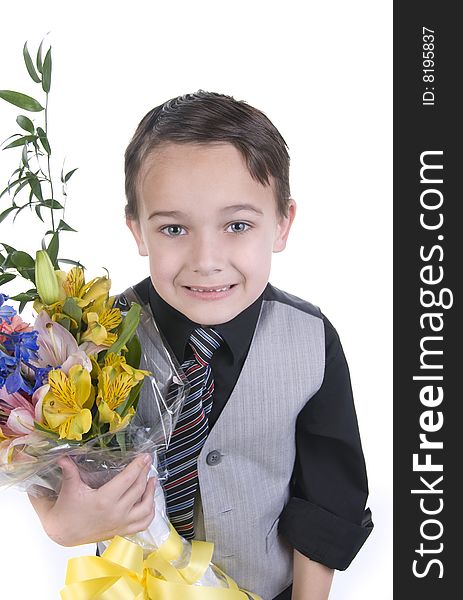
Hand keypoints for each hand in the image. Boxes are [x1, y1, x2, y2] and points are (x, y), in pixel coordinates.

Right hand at [28, 453, 155, 546]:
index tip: (144, 456)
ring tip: (152, 480)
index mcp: (104, 500)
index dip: (138, 465)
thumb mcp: (70, 488)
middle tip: (146, 462)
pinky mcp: (121, 531)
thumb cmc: (66, 510)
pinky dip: (150, 512)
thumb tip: (64, 456)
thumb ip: (69, 470)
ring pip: (146, 508)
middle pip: (138, 489)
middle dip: (144, 473)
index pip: (128, 478)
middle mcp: (115, 513)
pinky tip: (150, 502)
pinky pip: (143, 524)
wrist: (63, 533)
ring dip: (151, 493)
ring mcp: (120, 524)